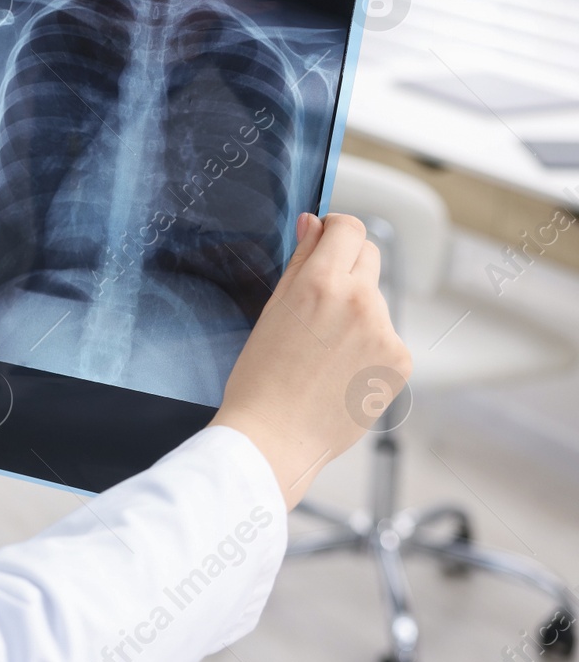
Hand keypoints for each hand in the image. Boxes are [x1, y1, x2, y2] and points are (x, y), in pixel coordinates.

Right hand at [210, 213, 411, 508]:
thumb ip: (300, 261)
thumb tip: (315, 225)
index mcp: (321, 283)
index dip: (335, 229)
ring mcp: (385, 332)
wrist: (275, 436)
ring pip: (375, 300)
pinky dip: (368, 345)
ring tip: (323, 348)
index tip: (326, 239)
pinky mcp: (399, 361)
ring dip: (356, 310)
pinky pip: (386, 335)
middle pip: (369, 256)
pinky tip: (340, 368)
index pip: (349, 228)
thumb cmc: (260, 378)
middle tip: (319, 298)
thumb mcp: (272, 308)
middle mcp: (361, 301)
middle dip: (347, 266)